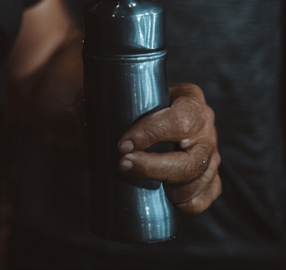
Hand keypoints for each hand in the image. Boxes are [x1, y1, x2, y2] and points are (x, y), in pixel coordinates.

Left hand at [117, 82, 221, 214]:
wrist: (156, 105)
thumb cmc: (137, 99)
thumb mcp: (129, 91)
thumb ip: (110, 103)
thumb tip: (81, 121)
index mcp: (190, 100)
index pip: (178, 121)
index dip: (150, 135)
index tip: (122, 145)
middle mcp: (207, 127)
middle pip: (190, 159)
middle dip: (154, 168)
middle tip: (123, 165)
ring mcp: (213, 153)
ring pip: (198, 180)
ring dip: (168, 187)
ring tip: (141, 180)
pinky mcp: (212, 176)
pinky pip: (206, 196)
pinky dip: (187, 202)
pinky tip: (166, 196)